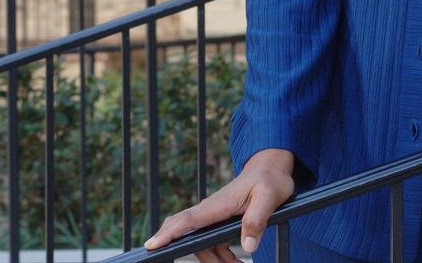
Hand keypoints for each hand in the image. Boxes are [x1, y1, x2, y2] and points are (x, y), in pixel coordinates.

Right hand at [144, 147, 294, 262]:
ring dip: (220, 262)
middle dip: (208, 260)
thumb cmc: (270, 179)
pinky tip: (238, 262)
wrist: (270, 168)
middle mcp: (211, 211)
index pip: (188, 219)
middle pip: (193, 240)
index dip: (169, 233)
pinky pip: (215, 245)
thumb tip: (248, 245)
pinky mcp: (220, 222)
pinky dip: (224, 257)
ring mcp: (214, 217)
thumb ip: (257, 219)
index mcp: (218, 204)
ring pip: (205, 247)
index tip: (152, 245)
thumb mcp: (270, 197)